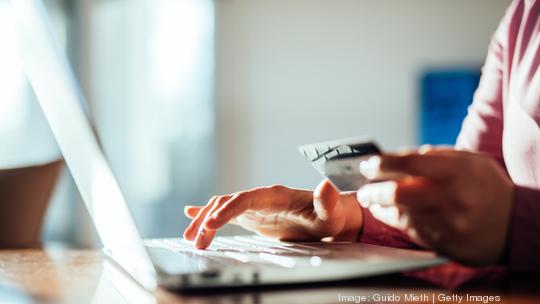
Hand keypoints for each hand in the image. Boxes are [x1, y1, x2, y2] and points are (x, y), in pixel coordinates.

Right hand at [183, 179, 362, 248]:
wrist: (329, 217)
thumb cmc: (331, 216)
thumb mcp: (332, 213)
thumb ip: (328, 201)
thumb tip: (326, 186)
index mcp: (276, 195)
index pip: (245, 199)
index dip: (227, 210)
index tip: (210, 224)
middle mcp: (261, 197)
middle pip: (228, 203)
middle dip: (209, 220)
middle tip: (195, 241)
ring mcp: (256, 205)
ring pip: (223, 207)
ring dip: (205, 221)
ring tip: (190, 238)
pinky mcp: (254, 215)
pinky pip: (227, 212)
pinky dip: (208, 213)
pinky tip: (191, 214)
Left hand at [356, 147, 513, 265]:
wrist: (514, 225)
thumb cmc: (485, 187)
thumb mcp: (469, 161)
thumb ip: (434, 156)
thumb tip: (395, 158)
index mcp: (459, 171)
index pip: (411, 163)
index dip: (383, 163)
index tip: (368, 164)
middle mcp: (453, 198)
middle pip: (399, 193)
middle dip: (373, 190)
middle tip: (363, 188)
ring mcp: (448, 223)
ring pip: (400, 214)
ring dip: (378, 206)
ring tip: (370, 199)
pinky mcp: (444, 242)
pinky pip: (409, 230)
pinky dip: (392, 220)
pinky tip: (384, 213)